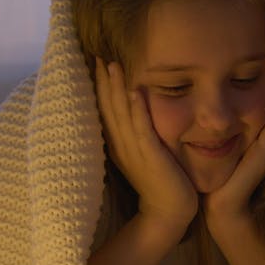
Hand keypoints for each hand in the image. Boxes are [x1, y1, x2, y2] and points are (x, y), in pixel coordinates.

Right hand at [95, 57, 197, 235]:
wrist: (170, 212)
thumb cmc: (160, 180)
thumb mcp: (143, 152)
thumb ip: (136, 133)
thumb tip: (132, 109)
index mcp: (117, 143)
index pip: (104, 108)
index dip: (99, 84)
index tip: (94, 59)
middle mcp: (121, 144)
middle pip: (108, 106)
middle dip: (103, 79)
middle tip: (96, 52)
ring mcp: (134, 150)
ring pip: (122, 113)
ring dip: (117, 88)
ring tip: (111, 63)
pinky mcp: (151, 157)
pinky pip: (143, 129)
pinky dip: (138, 109)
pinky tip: (135, 90)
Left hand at [204, 63, 264, 227]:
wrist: (218, 208)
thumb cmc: (210, 180)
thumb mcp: (208, 149)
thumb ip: (206, 132)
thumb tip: (191, 112)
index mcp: (247, 137)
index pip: (254, 104)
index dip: (255, 84)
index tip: (253, 61)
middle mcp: (259, 140)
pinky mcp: (264, 154)